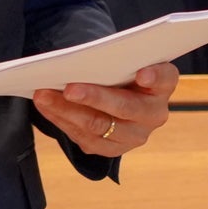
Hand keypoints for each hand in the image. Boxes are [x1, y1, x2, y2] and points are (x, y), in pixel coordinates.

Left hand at [32, 62, 177, 157]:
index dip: (154, 76)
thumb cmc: (119, 72)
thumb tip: (80, 60)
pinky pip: (84, 137)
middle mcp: (153, 114)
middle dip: (94, 97)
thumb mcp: (123, 62)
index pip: (164, 79)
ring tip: (43, 95)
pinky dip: (60, 119)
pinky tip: (45, 106)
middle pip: (125, 107)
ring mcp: (134, 135)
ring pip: (98, 125)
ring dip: (66, 110)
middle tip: (68, 88)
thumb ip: (114, 59)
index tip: (142, 73)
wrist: (116, 97)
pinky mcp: (112, 149)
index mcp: (162, 86)